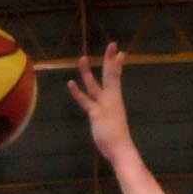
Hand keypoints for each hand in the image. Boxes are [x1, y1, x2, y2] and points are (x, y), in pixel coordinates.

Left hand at [65, 42, 136, 159]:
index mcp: (116, 99)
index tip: (120, 53)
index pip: (117, 78)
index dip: (116, 64)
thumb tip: (109, 114)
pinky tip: (70, 83)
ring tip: (82, 58)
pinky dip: (77, 92)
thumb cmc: (118, 138)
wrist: (122, 148)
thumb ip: (110, 114)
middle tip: (112, 45)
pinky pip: (85, 101)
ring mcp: (104, 105)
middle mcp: (112, 99)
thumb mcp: (115, 121)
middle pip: (111, 75)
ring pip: (95, 84)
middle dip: (110, 60)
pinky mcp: (96, 113)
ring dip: (87, 72)